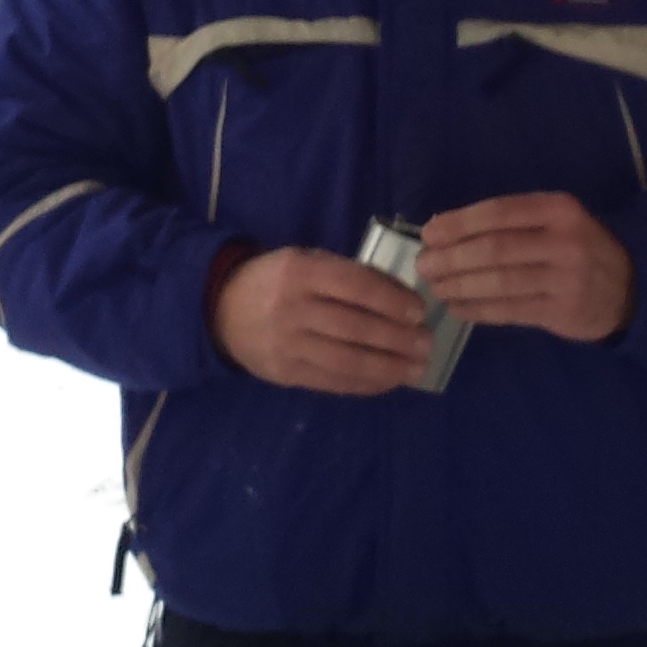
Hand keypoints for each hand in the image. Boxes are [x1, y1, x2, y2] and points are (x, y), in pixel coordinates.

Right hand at [214, 247, 428, 394]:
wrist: (221, 309)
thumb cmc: (278, 281)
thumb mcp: (307, 262)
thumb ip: (347, 276)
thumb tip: (401, 297)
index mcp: (301, 272)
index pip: (355, 286)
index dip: (391, 300)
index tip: (419, 311)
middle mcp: (293, 308)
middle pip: (354, 327)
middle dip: (397, 338)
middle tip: (426, 344)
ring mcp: (287, 345)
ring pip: (345, 360)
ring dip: (387, 368)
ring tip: (416, 369)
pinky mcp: (285, 373)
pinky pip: (332, 382)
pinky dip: (365, 384)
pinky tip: (388, 382)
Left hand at [418, 192, 632, 343]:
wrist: (629, 287)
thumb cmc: (577, 248)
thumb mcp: (554, 222)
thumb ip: (509, 223)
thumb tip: (443, 229)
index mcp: (558, 209)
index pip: (498, 213)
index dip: (458, 224)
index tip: (428, 235)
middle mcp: (564, 240)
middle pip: (495, 248)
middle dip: (452, 258)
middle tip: (423, 267)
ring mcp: (566, 277)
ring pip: (500, 282)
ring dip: (460, 286)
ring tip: (436, 288)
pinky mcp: (563, 311)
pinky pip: (510, 310)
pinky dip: (478, 310)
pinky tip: (458, 308)